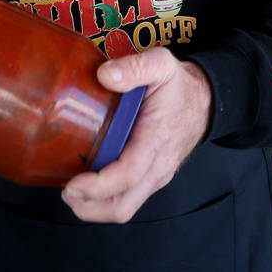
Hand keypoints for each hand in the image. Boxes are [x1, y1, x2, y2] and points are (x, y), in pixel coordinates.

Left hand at [61, 47, 212, 222]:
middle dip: (89, 207)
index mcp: (156, 139)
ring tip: (71, 191)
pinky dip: (104, 200)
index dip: (98, 186)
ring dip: (94, 208)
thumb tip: (104, 75)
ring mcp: (155, 175)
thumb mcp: (161, 64)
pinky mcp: (151, 178)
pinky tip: (87, 183)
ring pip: (123, 208)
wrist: (205, 101)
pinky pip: (127, 199)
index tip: (73, 185)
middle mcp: (157, 166)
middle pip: (122, 206)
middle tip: (66, 191)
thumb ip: (135, 67)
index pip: (127, 174)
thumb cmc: (180, 85)